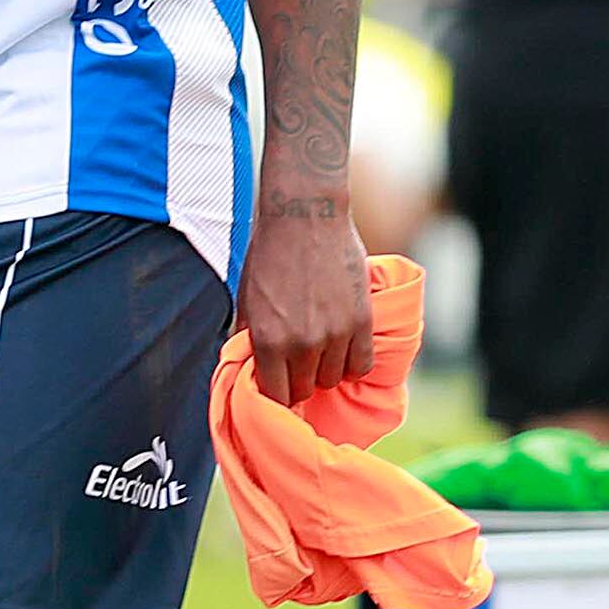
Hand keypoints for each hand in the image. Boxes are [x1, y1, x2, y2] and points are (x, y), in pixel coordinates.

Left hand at [237, 198, 374, 404]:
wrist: (305, 214)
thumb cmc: (270, 252)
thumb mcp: (247, 297)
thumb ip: (249, 335)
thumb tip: (248, 364)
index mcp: (268, 339)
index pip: (275, 395)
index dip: (276, 394)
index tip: (280, 387)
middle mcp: (302, 343)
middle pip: (305, 390)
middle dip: (299, 380)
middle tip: (299, 364)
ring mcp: (335, 333)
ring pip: (333, 379)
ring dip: (326, 369)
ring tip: (321, 348)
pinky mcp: (361, 320)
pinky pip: (361, 364)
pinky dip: (353, 362)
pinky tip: (344, 348)